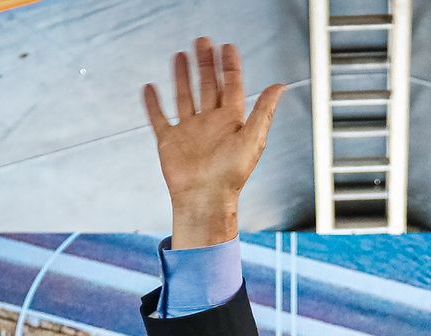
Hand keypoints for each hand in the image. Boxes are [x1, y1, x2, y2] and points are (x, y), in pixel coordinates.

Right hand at [142, 38, 284, 247]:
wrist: (205, 199)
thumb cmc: (232, 175)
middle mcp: (211, 123)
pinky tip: (150, 88)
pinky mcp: (169, 141)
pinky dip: (153, 103)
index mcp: (231, 122)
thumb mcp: (252, 139)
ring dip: (182, 76)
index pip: (231, 86)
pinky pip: (160, 118)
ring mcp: (189, 131)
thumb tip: (280, 85)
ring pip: (185, 96)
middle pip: (208, 86)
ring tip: (180, 56)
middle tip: (202, 42)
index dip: (230, 66)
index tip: (227, 47)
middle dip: (205, 64)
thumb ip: (264, 111)